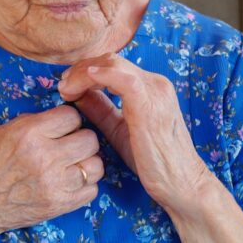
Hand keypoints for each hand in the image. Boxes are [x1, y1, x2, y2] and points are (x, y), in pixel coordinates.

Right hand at [0, 105, 103, 239]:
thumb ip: (30, 124)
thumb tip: (53, 120)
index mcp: (27, 133)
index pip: (71, 115)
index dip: (66, 120)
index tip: (59, 126)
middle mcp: (44, 157)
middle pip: (89, 139)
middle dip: (79, 139)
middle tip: (66, 144)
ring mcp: (53, 184)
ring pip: (96, 165)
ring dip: (85, 163)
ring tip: (69, 164)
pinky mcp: (58, 205)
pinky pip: (91, 190)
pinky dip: (83, 186)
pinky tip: (66, 182)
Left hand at [57, 53, 210, 210]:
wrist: (180, 183)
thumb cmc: (151, 160)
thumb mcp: (118, 128)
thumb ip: (100, 109)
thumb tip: (76, 93)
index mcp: (149, 86)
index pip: (112, 65)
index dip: (85, 70)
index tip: (66, 86)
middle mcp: (155, 83)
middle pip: (110, 60)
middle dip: (80, 69)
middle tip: (62, 85)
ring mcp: (154, 91)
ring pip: (113, 64)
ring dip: (84, 73)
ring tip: (66, 89)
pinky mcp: (149, 105)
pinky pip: (123, 79)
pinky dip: (100, 75)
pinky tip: (83, 82)